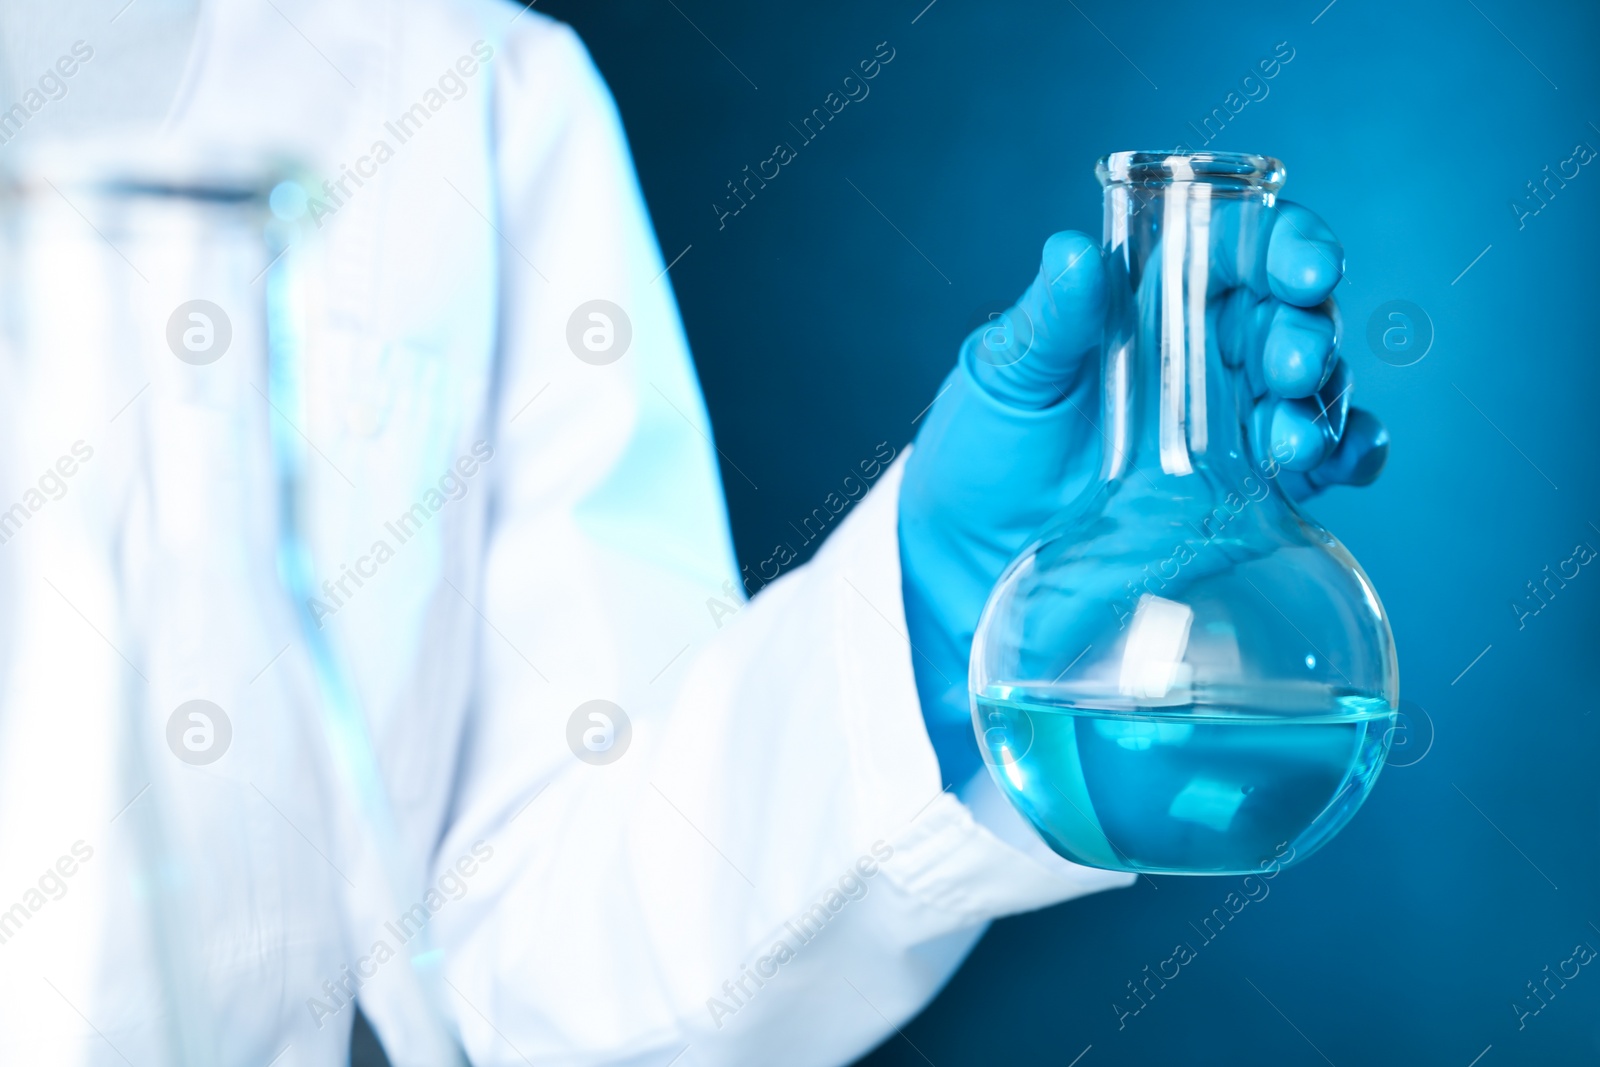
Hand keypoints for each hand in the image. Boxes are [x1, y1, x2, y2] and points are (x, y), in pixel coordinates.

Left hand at [898, 203, 1389, 786]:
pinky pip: (1325, 463)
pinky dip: (1355, 453)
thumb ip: (1050, 320)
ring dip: (1322, 402)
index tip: (1306, 268)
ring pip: (1315, 390)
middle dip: (1307, 333)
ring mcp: (1232, 427)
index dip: (1286, 246)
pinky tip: (1342, 462)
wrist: (969, 565)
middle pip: (1292, 318)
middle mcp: (1205, 356)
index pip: (1240, 249)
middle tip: (1287, 363)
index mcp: (1152, 303)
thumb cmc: (980, 452)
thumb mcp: (1006, 376)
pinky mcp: (1250, 498)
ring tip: (1286, 437)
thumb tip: (1074, 254)